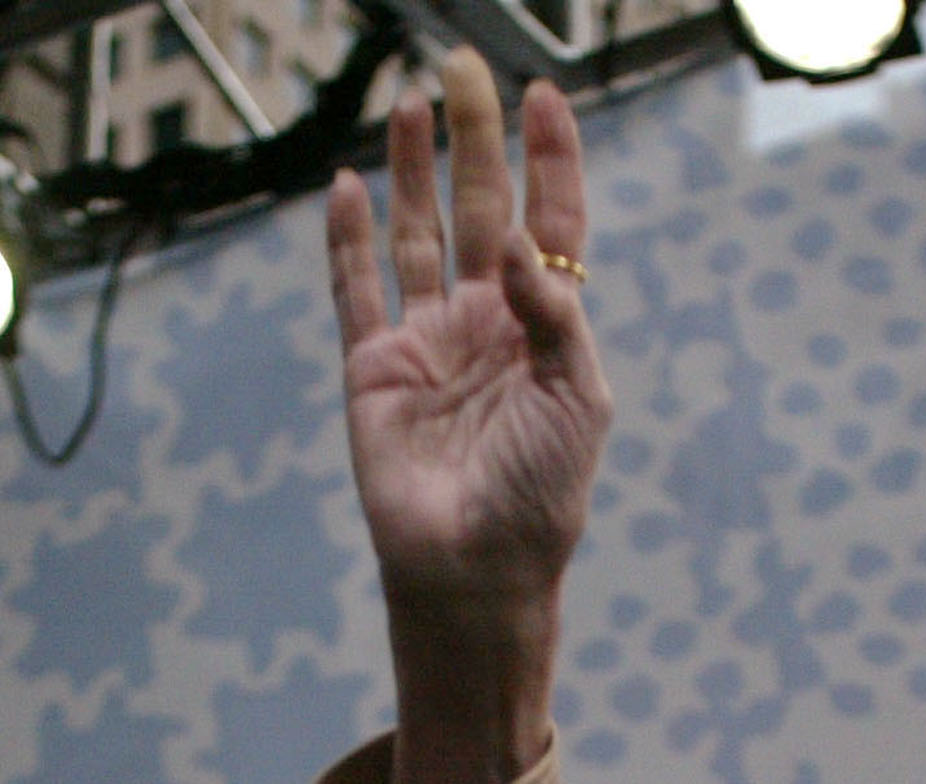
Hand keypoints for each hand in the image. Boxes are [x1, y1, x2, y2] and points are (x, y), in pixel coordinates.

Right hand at [327, 51, 611, 783]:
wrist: (476, 572)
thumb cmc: (541, 496)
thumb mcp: (578, 400)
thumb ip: (556, 319)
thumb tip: (520, 249)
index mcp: (544, 328)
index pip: (551, 224)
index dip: (550, 159)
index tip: (544, 95)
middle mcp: (484, 324)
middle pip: (479, 208)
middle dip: (475, 140)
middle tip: (464, 68)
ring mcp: (426, 344)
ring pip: (416, 235)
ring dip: (412, 171)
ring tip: (410, 105)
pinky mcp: (373, 372)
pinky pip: (356, 292)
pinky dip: (348, 241)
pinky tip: (347, 186)